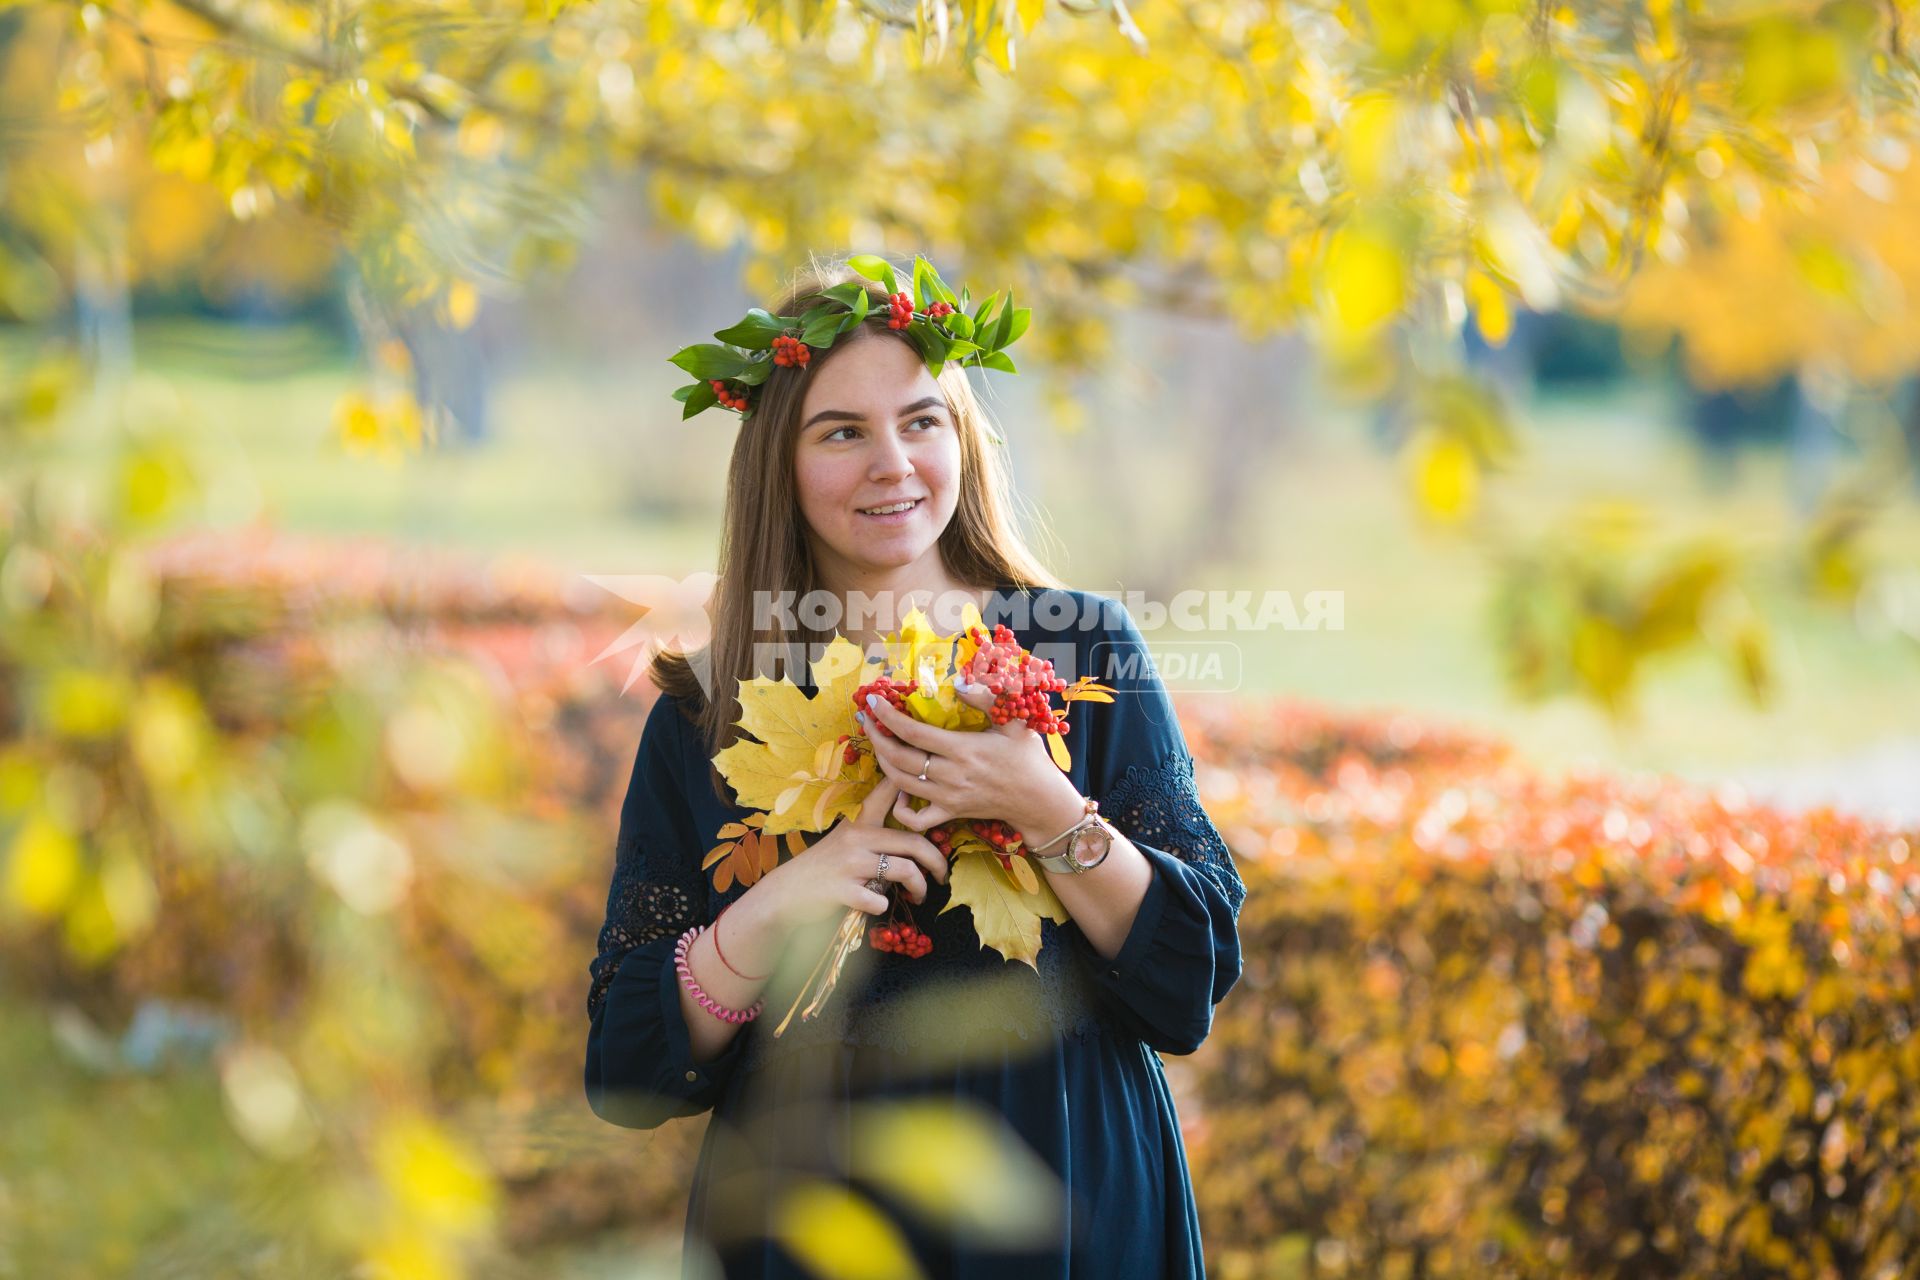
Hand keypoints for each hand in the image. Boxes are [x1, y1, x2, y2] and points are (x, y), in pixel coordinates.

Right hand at [751, 775, 948, 932]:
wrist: (787, 892)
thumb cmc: (824, 865)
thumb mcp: (847, 838)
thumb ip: (875, 832)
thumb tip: (916, 834)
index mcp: (860, 821)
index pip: (889, 792)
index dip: (912, 785)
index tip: (933, 789)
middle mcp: (857, 837)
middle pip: (914, 841)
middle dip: (937, 861)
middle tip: (943, 875)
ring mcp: (850, 864)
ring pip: (905, 870)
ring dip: (920, 887)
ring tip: (920, 895)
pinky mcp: (844, 891)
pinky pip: (880, 900)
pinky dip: (883, 905)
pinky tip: (879, 904)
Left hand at [857, 680, 1083, 840]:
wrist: (1039, 800)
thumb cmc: (1028, 758)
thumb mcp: (1015, 721)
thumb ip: (987, 698)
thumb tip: (959, 682)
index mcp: (964, 749)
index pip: (914, 732)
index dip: (888, 716)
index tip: (873, 700)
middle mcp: (951, 775)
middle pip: (899, 758)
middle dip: (877, 737)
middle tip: (867, 720)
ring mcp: (948, 798)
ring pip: (901, 783)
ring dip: (883, 762)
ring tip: (879, 743)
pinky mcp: (951, 813)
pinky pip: (917, 819)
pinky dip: (900, 807)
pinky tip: (899, 790)